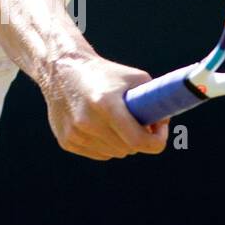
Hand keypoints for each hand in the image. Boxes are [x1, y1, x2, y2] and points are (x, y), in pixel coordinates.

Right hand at [41, 55, 169, 160]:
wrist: (62, 70)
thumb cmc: (104, 73)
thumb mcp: (134, 77)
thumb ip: (154, 100)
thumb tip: (162, 125)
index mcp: (106, 104)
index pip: (138, 141)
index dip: (156, 141)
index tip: (159, 131)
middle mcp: (88, 121)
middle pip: (129, 148)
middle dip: (139, 139)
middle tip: (140, 123)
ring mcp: (75, 134)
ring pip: (114, 153)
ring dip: (122, 143)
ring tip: (118, 122)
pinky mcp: (67, 141)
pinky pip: (98, 153)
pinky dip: (106, 144)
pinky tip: (100, 125)